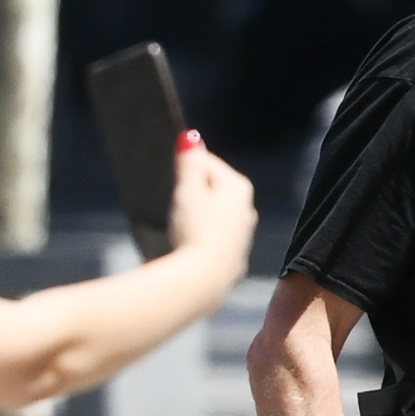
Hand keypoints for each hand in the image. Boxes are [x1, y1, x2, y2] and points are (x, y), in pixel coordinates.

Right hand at [169, 134, 257, 270]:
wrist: (204, 277)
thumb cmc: (196, 231)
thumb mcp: (187, 191)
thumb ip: (189, 164)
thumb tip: (190, 138)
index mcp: (238, 187)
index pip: (209, 162)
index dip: (186, 164)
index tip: (168, 170)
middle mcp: (245, 207)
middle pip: (212, 189)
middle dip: (191, 192)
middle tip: (171, 201)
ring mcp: (241, 232)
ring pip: (213, 213)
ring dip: (195, 215)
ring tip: (176, 225)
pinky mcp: (232, 253)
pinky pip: (212, 235)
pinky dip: (198, 235)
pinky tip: (185, 243)